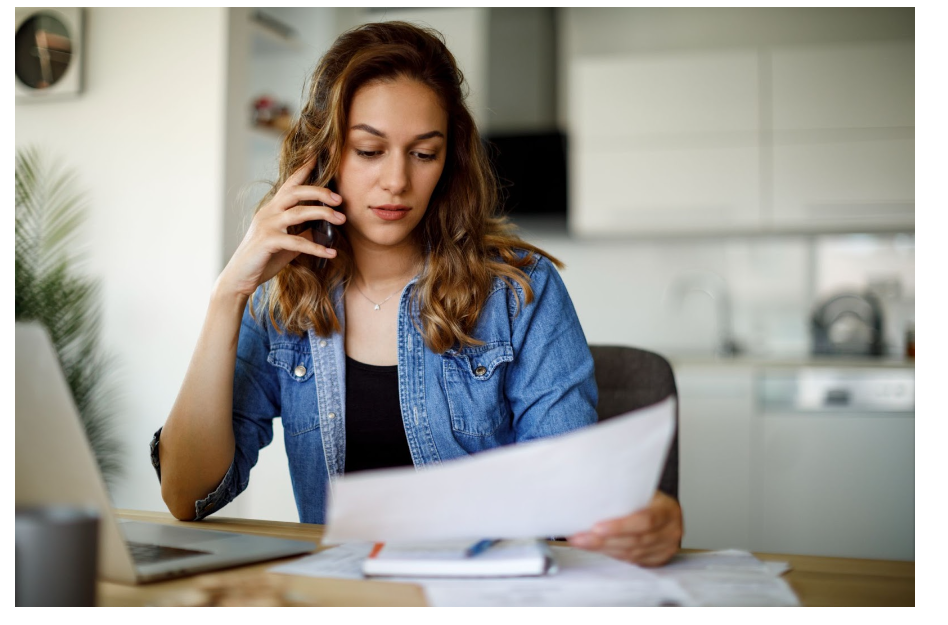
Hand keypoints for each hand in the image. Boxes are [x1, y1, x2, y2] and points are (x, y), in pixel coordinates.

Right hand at [218, 159, 345, 297]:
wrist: (239, 277)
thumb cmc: (264, 258)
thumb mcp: (287, 242)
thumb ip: (302, 231)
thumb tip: (323, 227)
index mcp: (273, 208)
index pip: (290, 183)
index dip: (305, 169)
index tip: (320, 156)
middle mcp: (269, 212)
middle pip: (296, 192)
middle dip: (320, 192)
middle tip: (340, 199)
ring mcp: (267, 225)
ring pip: (299, 213)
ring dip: (323, 214)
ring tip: (342, 220)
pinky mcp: (267, 242)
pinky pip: (297, 241)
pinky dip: (316, 247)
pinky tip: (331, 252)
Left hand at [567, 491, 682, 566]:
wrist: (664, 509)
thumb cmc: (649, 498)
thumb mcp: (642, 491)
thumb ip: (625, 495)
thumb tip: (591, 497)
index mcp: (668, 510)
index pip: (645, 520)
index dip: (620, 527)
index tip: (597, 527)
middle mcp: (670, 531)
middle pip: (635, 541)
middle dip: (604, 541)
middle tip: (581, 537)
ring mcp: (666, 548)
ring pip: (631, 554)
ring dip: (604, 549)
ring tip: (584, 543)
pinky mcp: (658, 560)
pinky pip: (632, 561)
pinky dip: (613, 555)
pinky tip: (598, 549)